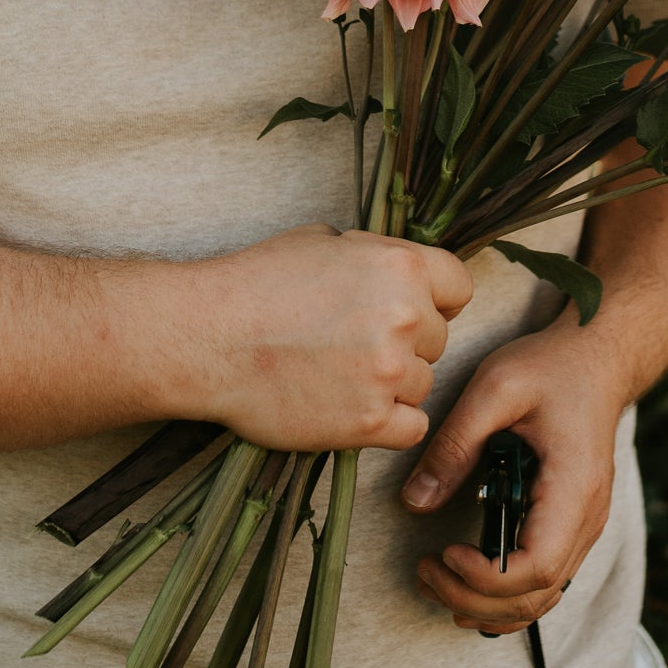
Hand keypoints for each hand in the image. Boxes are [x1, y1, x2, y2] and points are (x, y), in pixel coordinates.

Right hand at [191, 226, 472, 451]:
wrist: (208, 337)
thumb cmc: (255, 284)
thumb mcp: (323, 241)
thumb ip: (373, 255)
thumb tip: (393, 267)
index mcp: (401, 266)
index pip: (459, 288)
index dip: (437, 301)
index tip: (416, 312)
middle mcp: (406, 317)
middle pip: (439, 340)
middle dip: (406, 343)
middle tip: (355, 345)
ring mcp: (389, 373)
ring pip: (422, 384)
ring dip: (391, 384)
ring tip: (339, 374)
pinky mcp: (369, 423)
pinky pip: (411, 427)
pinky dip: (388, 423)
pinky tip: (352, 407)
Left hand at [401, 311, 628, 631]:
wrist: (597, 357)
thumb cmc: (552, 366)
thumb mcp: (495, 389)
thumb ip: (454, 444)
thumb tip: (415, 503)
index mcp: (573, 487)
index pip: (537, 567)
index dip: (486, 579)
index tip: (445, 553)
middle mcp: (587, 517)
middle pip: (536, 595)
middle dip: (474, 599)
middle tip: (425, 572)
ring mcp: (584, 525)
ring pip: (542, 598)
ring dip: (487, 606)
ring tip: (436, 582)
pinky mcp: (572, 524)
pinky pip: (546, 581)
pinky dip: (507, 597)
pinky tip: (468, 588)